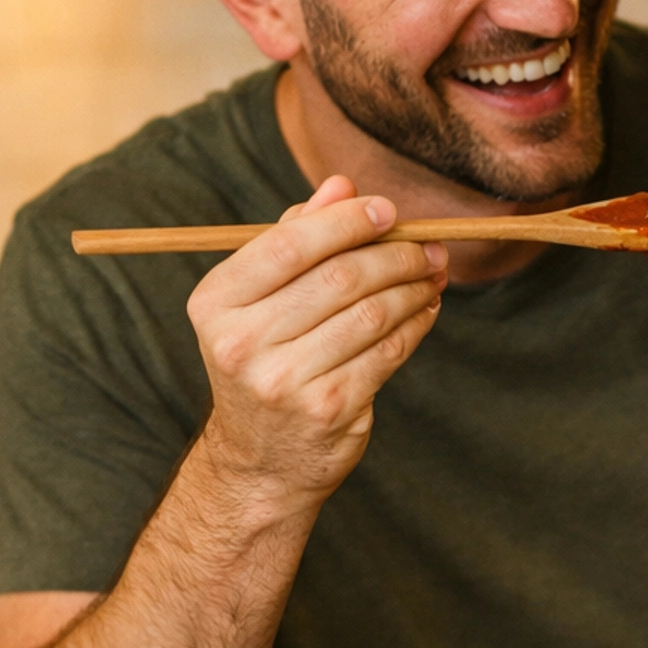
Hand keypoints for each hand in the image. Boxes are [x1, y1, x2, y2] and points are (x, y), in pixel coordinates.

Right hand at [187, 174, 445, 514]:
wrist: (260, 463)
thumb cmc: (265, 363)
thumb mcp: (258, 302)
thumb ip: (295, 239)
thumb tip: (341, 185)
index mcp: (216, 303)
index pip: (289, 244)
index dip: (347, 221)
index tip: (387, 210)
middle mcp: (242, 343)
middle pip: (338, 277)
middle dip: (394, 254)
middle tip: (426, 247)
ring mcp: (285, 381)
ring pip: (370, 313)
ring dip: (412, 288)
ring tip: (431, 274)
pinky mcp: (329, 409)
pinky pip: (387, 352)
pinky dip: (415, 324)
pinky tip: (425, 309)